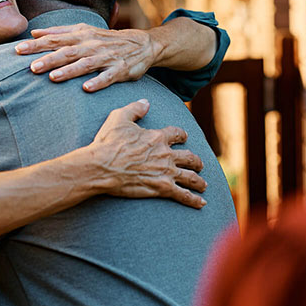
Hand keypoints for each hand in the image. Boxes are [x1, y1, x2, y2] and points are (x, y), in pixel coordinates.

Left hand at [15, 23, 158, 91]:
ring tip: (53, 78)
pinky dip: (98, 82)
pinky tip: (86, 88)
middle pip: (67, 52)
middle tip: (31, 67)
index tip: (18, 50)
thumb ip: (59, 32)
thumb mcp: (83, 30)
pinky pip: (108, 77)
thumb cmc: (106, 39)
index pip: (55, 39)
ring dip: (69, 71)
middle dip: (49, 59)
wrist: (141, 44)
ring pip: (85, 64)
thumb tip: (34, 32)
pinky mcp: (120, 70)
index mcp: (81, 35)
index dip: (37, 45)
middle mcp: (92, 45)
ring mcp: (106, 57)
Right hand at [89, 99, 206, 208]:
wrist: (102, 166)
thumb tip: (146, 102)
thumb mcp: (119, 118)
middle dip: (196, 161)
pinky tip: (202, 203)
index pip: (177, 134)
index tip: (184, 137)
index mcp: (158, 137)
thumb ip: (135, 109)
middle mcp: (166, 154)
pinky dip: (194, 200)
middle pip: (189, 157)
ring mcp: (166, 172)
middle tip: (199, 164)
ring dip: (199, 181)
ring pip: (191, 176)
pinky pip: (183, 194)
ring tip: (203, 185)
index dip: (182, 135)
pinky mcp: (162, 188)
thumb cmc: (109, 143)